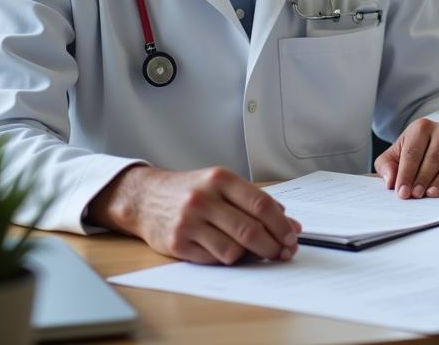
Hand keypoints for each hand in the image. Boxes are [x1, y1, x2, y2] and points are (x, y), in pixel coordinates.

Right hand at [87, 165, 301, 264]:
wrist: (146, 198)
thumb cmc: (191, 190)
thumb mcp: (221, 184)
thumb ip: (253, 200)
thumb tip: (288, 222)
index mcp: (220, 178)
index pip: (260, 204)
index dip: (281, 224)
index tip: (292, 236)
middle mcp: (204, 198)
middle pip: (249, 230)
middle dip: (272, 246)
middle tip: (284, 253)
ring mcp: (189, 222)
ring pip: (232, 250)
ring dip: (250, 256)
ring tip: (255, 252)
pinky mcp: (177, 244)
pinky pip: (213, 260)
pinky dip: (227, 259)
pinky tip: (230, 252)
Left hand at [374, 118, 438, 198]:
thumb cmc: (416, 152)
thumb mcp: (397, 154)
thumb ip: (387, 166)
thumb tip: (390, 181)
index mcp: (422, 126)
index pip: (412, 152)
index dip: (406, 174)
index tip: (402, 192)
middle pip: (433, 158)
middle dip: (423, 178)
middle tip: (416, 195)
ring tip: (432, 194)